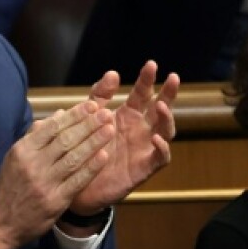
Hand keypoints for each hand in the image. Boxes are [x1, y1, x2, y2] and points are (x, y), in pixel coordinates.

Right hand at [0, 101, 114, 248]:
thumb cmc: (9, 188)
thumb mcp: (15, 158)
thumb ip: (37, 136)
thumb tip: (59, 115)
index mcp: (22, 150)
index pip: (52, 127)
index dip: (74, 115)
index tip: (91, 105)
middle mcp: (32, 164)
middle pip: (65, 139)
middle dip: (88, 124)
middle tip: (106, 112)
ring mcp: (44, 183)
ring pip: (73, 157)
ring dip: (94, 142)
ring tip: (109, 129)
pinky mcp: (54, 201)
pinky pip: (77, 181)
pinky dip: (92, 167)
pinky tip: (104, 156)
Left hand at [69, 61, 179, 216]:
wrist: (73, 184)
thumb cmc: (83, 149)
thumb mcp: (88, 118)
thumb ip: (99, 97)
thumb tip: (113, 73)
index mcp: (127, 116)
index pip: (142, 94)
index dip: (147, 80)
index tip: (151, 64)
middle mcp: (140, 131)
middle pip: (161, 109)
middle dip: (168, 94)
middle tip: (174, 78)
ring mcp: (144, 149)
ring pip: (165, 131)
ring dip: (166, 118)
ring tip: (161, 106)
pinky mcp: (143, 169)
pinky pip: (160, 158)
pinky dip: (161, 148)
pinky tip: (156, 138)